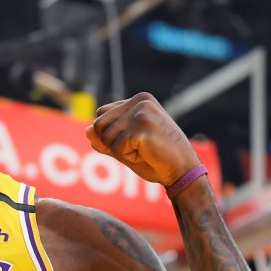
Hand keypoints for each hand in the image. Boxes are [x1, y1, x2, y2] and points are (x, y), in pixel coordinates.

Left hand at [85, 92, 200, 185]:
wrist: (183, 171)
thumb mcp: (125, 147)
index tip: (136, 141)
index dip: (110, 135)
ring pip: (105, 137)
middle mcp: (140, 100)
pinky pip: (115, 148)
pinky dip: (128, 158)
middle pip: (99, 124)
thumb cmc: (156, 159)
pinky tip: (147, 154)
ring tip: (144, 150)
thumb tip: (87, 130)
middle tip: (140, 148)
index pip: (102, 114)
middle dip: (112, 143)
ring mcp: (141, 112)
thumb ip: (105, 139)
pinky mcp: (141, 127)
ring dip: (120, 152)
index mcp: (139, 99)